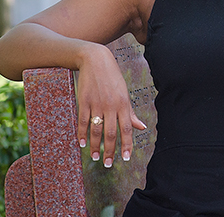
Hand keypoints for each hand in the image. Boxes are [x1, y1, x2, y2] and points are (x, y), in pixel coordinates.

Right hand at [76, 43, 145, 166]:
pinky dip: (82, 133)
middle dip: (109, 151)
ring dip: (95, 146)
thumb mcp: (125, 93)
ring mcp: (96, 104)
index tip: (125, 158)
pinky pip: (83, 121)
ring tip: (95, 157)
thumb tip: (142, 127)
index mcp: (123, 104)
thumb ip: (131, 112)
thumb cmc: (113, 78)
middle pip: (110, 133)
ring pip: (96, 130)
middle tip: (107, 164)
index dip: (126, 144)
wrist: (96, 60)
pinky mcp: (84, 101)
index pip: (126, 128)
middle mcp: (111, 105)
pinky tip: (82, 143)